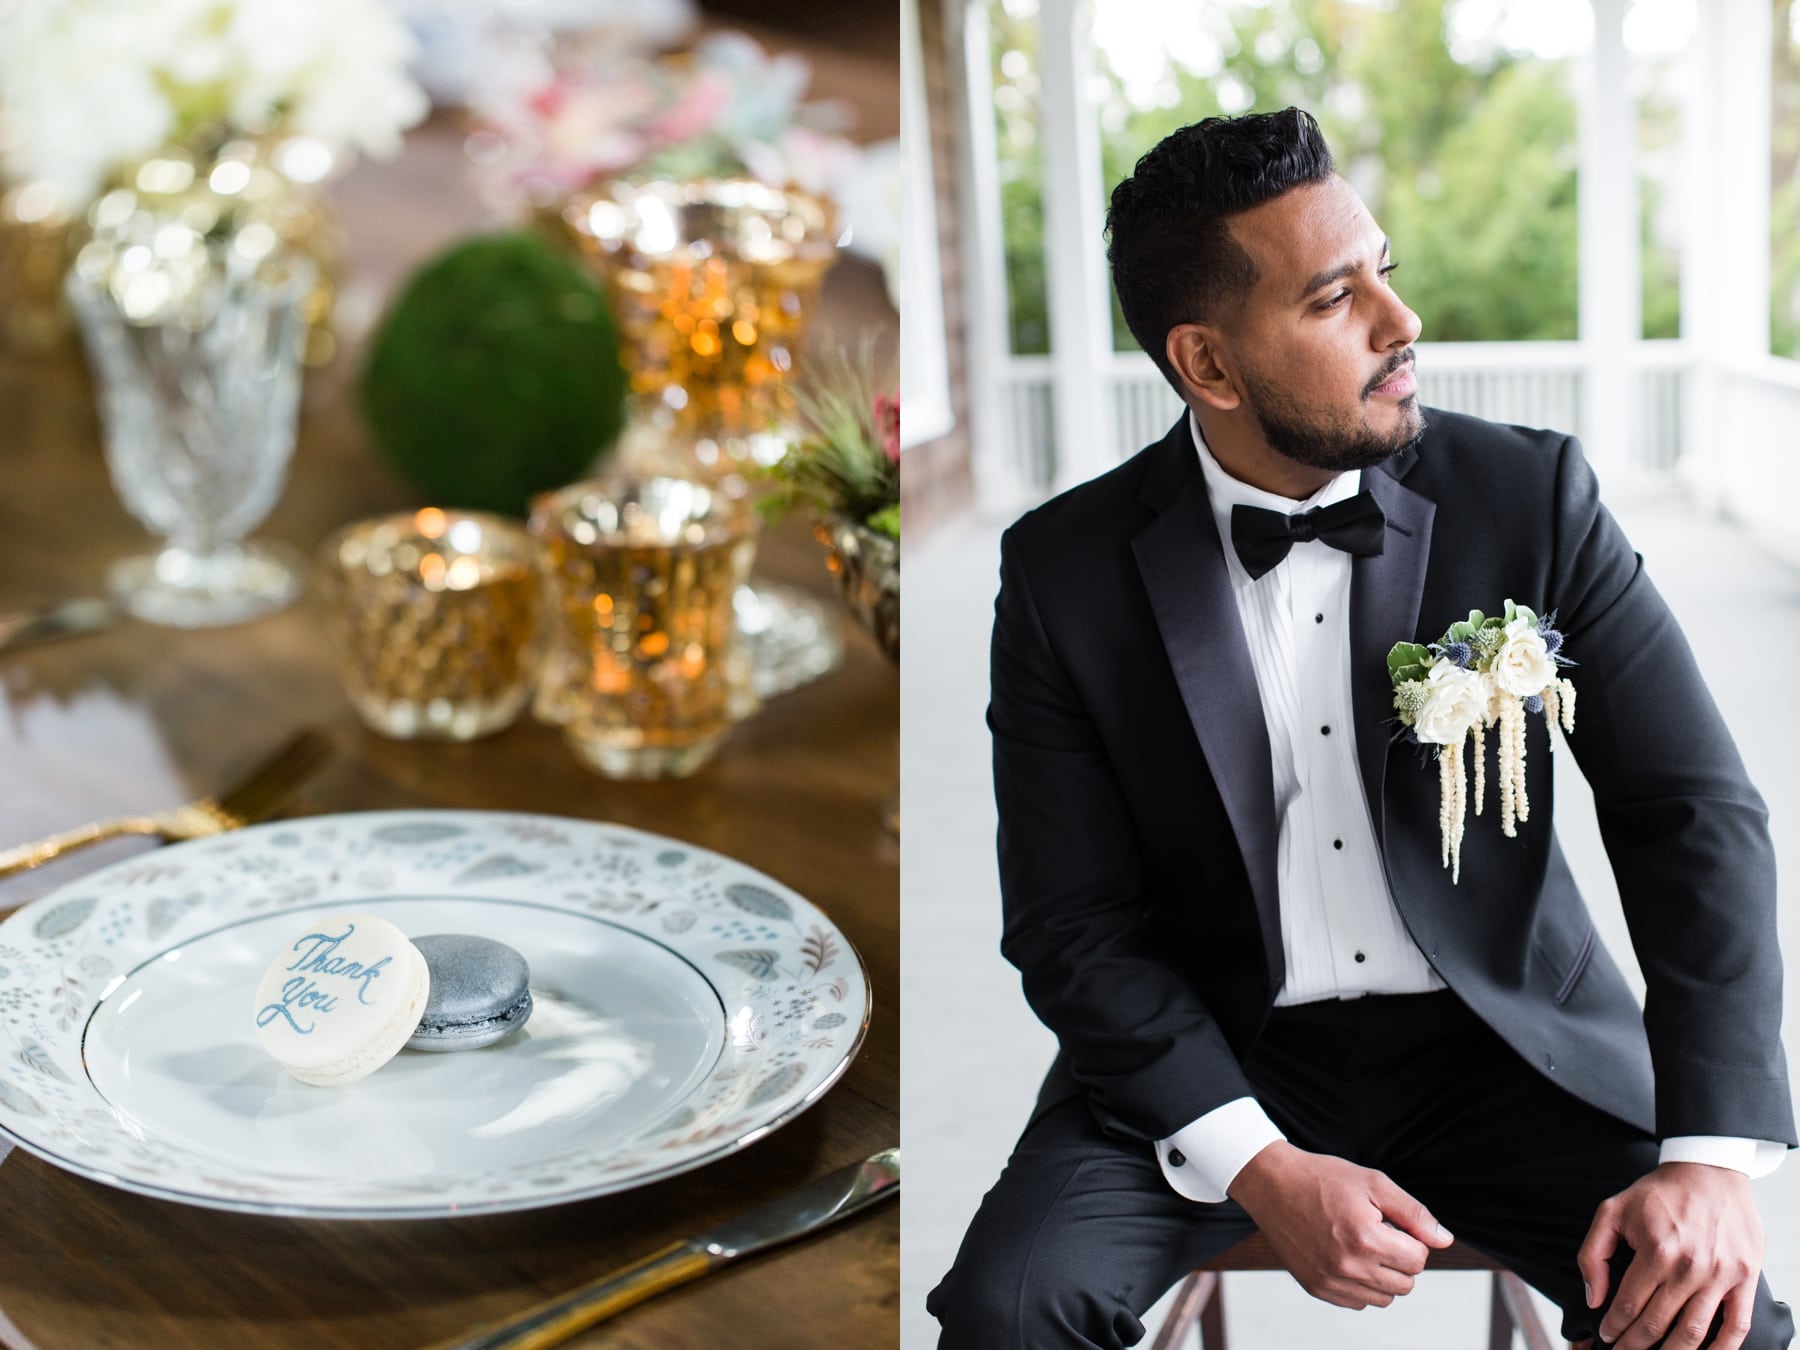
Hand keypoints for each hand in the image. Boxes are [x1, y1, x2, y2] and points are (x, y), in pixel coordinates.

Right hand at [1226, 1141, 1454, 1308]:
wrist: (1272, 1185)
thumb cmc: (1322, 1179)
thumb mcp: (1373, 1183)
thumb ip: (1413, 1213)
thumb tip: (1444, 1240)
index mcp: (1365, 1238)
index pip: (1418, 1260)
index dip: (1411, 1239)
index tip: (1392, 1223)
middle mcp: (1347, 1266)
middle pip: (1405, 1284)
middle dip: (1400, 1259)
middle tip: (1378, 1232)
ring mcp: (1330, 1281)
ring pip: (1384, 1298)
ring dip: (1383, 1275)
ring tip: (1363, 1245)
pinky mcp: (1316, 1288)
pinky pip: (1358, 1302)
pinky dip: (1361, 1285)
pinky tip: (1347, 1257)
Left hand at [1578, 1162, 1763, 1349]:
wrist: (1708, 1171)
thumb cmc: (1658, 1193)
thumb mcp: (1611, 1212)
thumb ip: (1593, 1254)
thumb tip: (1593, 1297)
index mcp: (1656, 1250)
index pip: (1629, 1305)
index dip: (1614, 1326)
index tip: (1607, 1335)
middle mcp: (1690, 1267)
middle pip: (1658, 1324)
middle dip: (1635, 1344)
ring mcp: (1720, 1275)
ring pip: (1694, 1333)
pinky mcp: (1745, 1278)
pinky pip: (1736, 1326)